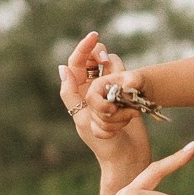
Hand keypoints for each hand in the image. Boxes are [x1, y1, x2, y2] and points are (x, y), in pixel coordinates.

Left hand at [61, 32, 148, 163]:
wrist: (128, 158)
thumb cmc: (102, 143)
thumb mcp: (81, 119)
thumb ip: (70, 94)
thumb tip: (63, 68)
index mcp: (78, 92)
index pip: (78, 62)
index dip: (84, 47)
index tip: (94, 36)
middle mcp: (94, 87)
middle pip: (96, 58)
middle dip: (102, 56)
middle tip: (106, 61)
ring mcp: (113, 89)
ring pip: (115, 66)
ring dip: (117, 76)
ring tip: (118, 102)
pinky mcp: (129, 93)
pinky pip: (129, 77)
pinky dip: (130, 85)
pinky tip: (130, 110)